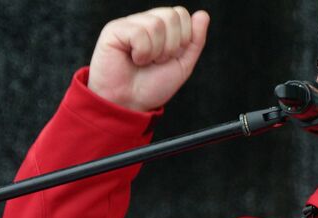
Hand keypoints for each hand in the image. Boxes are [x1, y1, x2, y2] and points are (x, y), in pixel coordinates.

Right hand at [87, 6, 209, 110]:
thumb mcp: (183, 64)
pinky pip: (139, 32)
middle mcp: (145, 22)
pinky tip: (134, 59)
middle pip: (172, 15)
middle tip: (158, 60)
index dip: (184, 37)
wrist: (131, 103)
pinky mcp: (114, 30)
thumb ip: (195, 40)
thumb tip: (203, 15)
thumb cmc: (152, 86)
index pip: (181, 14)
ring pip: (156, 24)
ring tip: (145, 61)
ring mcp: (129, 24)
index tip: (171, 56)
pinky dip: (142, 52)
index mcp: (161, 28)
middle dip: (172, 45)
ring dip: (156, 51)